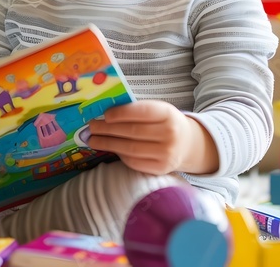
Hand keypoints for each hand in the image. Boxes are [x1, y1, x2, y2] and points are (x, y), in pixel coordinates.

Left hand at [86, 100, 217, 175]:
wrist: (187, 143)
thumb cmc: (165, 123)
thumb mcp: (158, 110)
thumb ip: (136, 110)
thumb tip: (104, 113)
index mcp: (168, 113)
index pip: (141, 112)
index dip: (120, 113)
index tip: (104, 115)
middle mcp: (170, 134)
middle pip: (132, 131)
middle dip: (108, 129)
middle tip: (91, 127)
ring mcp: (166, 153)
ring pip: (130, 148)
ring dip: (108, 144)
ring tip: (93, 139)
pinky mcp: (161, 168)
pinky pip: (134, 162)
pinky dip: (119, 155)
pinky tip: (110, 148)